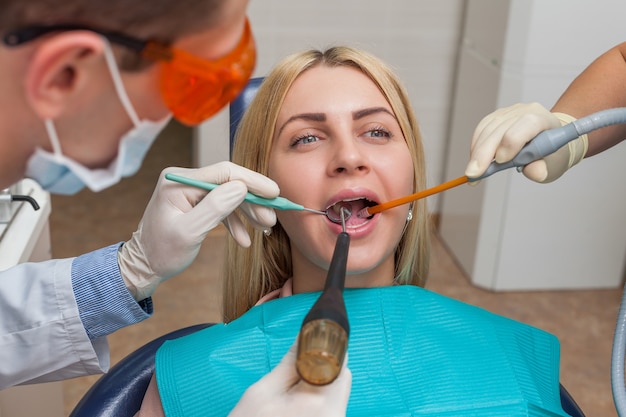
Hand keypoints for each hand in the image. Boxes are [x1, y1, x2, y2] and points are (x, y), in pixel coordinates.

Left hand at [118, 162, 278, 299]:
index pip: (225, 172)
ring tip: (265, 228)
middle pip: (230, 182)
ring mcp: (191, 191)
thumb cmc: (162, 252)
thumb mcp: (189, 232)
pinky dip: (236, 221)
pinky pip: (223, 206)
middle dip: (253, 200)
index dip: (253, 182)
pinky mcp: (196, 203)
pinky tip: (245, 239)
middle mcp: (186, 180)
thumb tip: (241, 188)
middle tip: (272, 218)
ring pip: (230, 194)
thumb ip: (215, 208)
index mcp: (180, 181)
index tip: (274, 194)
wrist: (144, 266)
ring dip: (249, 211)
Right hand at [228, 340, 351, 416]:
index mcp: (318, 402)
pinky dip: (321, 395)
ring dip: (323, 380)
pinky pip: (333, 404)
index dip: (327, 344)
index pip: (339, 360)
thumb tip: (304, 336)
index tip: (316, 335)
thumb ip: (289, 362)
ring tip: (295, 385)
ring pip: (339, 390)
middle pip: (343, 375)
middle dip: (325, 363)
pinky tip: (301, 399)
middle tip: (299, 362)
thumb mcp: (263, 391)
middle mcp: (335, 415)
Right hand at [465, 102, 571, 182]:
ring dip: (476, 152)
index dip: (511, 142)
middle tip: (474, 174)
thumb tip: (533, 173)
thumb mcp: (553, 165)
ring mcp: (508, 112)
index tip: (501, 162)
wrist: (548, 140)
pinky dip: (475, 147)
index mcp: (543, 119)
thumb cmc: (551, 153)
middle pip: (500, 129)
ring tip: (473, 172)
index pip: (526, 124)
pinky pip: (481, 130)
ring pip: (487, 130)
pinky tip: (474, 161)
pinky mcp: (496, 117)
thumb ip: (542, 168)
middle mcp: (524, 111)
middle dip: (484, 153)